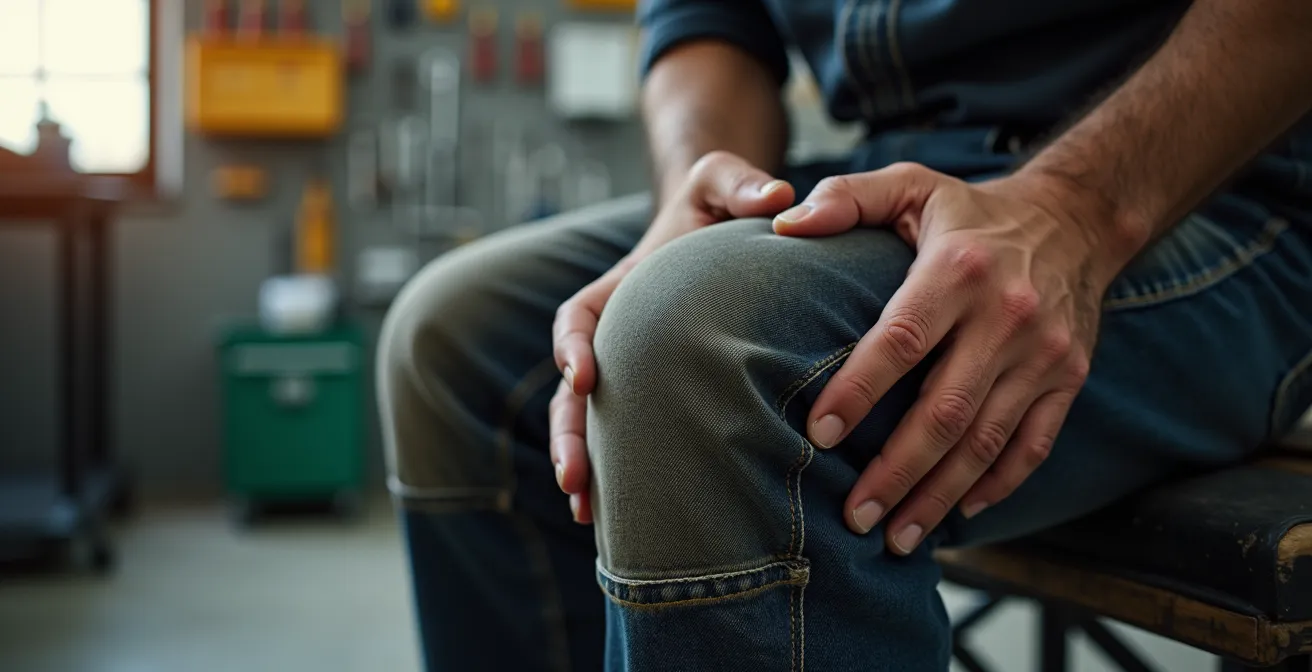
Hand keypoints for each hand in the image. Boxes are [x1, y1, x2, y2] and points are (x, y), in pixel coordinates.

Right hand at [551, 151, 794, 521]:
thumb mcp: (724, 182)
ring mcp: (635, 367)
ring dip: (584, 463)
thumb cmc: (723, 205)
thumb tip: (780, 198)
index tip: (585, 373)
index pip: (582, 314)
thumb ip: (739, 181)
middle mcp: (619, 333)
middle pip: (573, 386)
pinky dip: (618, 472)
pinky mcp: (660, 392)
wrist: (727, 231)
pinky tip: (622, 514)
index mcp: (624, 287)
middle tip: (575, 475)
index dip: (574, 344)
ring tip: (584, 510)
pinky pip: (630, 434)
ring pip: (590, 419)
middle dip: (570, 430)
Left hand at [773, 163, 1124, 552]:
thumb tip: (783, 224)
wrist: (1076, 219)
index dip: (859, 390)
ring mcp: (1042, 355)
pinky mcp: (1068, 379)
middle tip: (853, 516)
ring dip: (938, 496)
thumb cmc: (971, 212)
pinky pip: (1032, 445)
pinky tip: (957, 512)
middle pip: (944, 412)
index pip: (900, 341)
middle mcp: (1006, 317)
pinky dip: (997, 485)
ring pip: (985, 442)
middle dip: (895, 472)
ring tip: (895, 536)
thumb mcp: (912, 185)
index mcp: (957, 271)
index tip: (820, 432)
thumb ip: (846, 198)